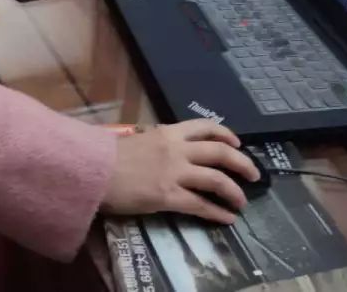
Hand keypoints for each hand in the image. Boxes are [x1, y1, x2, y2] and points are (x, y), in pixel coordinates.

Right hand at [100, 120, 261, 224]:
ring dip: (234, 191)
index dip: (226, 133)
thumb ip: (157, 142)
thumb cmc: (109, 155)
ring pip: (216, 179)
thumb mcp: (138, 139)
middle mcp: (177, 149)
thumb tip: (166, 147)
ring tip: (242, 201)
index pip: (204, 127)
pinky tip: (227, 219)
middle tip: (253, 173)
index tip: (237, 142)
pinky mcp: (169, 196)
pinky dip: (217, 212)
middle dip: (242, 163)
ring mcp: (174, 173)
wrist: (93, 170)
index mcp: (168, 132)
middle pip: (220, 152)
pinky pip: (201, 205)